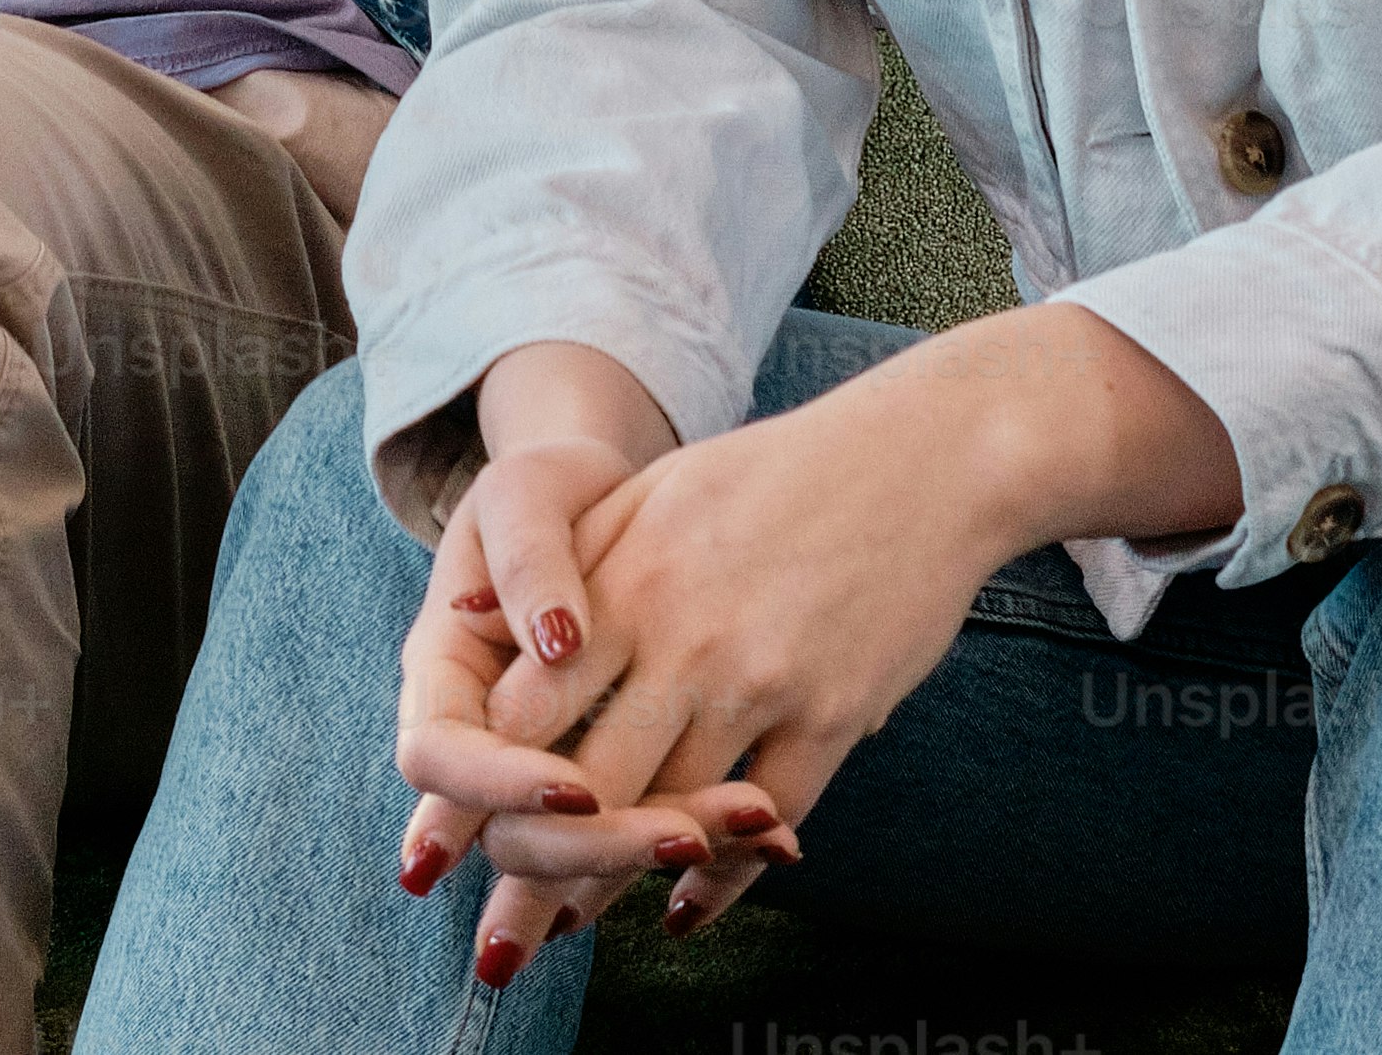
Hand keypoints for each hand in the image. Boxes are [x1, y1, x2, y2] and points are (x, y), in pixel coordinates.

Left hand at [425, 373, 1024, 967]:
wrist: (919, 462)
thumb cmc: (773, 473)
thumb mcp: (652, 492)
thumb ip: (564, 559)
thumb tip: (461, 619)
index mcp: (629, 583)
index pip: (530, 708)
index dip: (491, 771)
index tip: (473, 814)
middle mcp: (685, 641)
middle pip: (588, 785)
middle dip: (537, 861)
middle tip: (508, 918)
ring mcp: (763, 684)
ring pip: (672, 816)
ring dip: (622, 875)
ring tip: (582, 916)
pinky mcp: (834, 716)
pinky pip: (766, 822)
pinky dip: (724, 873)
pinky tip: (688, 900)